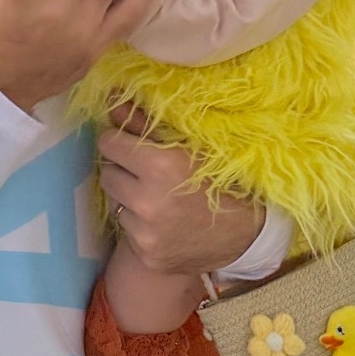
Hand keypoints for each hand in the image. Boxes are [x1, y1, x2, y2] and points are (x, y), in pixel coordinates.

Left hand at [97, 105, 264, 274]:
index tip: (128, 143)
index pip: (109, 144)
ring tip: (157, 196)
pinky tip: (162, 221)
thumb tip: (113, 101)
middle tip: (145, 172)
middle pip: (107, 174)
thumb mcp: (189, 146)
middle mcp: (148, 201)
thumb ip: (147, 125)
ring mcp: (146, 232)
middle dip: (122, 170)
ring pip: (115, 203)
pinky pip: (127, 230)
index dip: (118, 140)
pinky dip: (138, 223)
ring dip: (128, 197)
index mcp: (160, 165)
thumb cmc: (221, 179)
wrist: (247, 233)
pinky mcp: (147, 254)